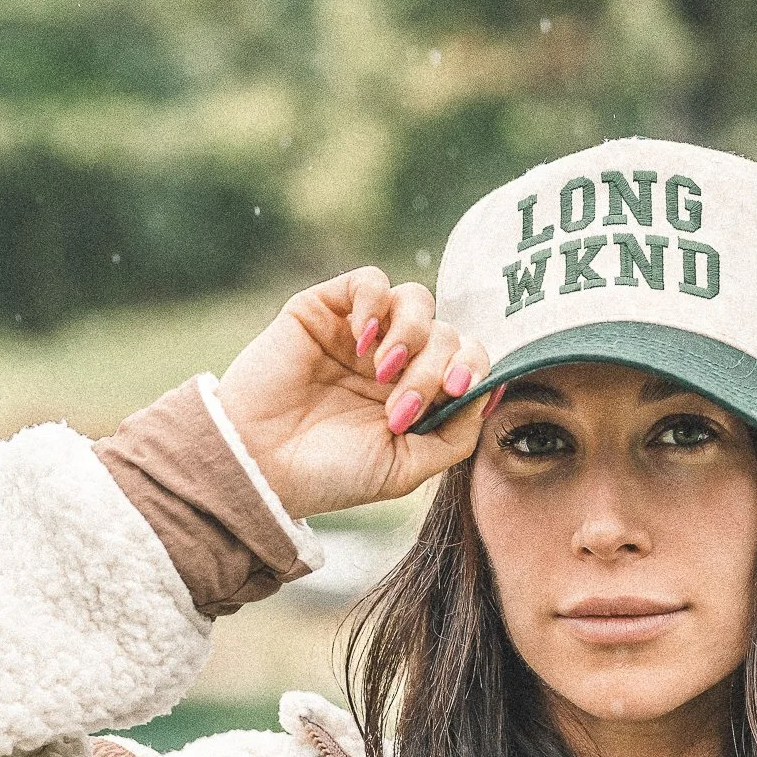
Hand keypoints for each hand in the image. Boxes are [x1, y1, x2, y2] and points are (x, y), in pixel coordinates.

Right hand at [215, 268, 491, 517]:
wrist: (259, 467)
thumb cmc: (330, 476)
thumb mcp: (406, 468)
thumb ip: (456, 435)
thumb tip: (496, 389)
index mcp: (419, 396)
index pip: (468, 360)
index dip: (473, 368)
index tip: (454, 393)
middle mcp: (395, 361)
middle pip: (448, 333)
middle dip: (435, 367)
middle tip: (400, 406)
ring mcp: (361, 334)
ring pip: (417, 300)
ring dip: (412, 334)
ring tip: (382, 370)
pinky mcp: (325, 310)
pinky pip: (370, 281)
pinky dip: (376, 303)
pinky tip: (362, 340)